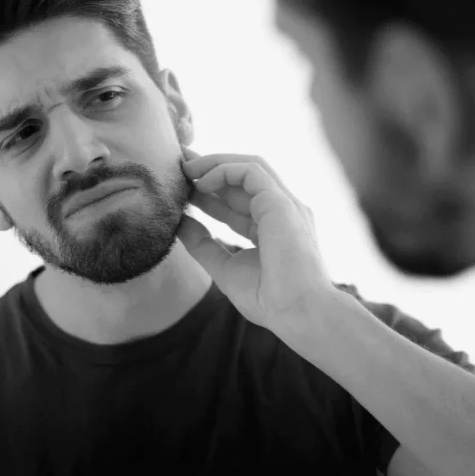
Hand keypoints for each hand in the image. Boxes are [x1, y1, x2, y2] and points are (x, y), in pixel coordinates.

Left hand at [177, 148, 332, 328]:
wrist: (297, 313)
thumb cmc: (268, 299)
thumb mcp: (225, 268)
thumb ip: (203, 245)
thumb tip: (179, 223)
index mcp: (271, 227)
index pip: (237, 200)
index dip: (209, 190)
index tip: (180, 186)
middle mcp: (280, 210)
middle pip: (242, 178)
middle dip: (209, 167)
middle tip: (178, 162)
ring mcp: (284, 204)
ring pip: (250, 166)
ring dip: (215, 163)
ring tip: (186, 168)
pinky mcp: (281, 202)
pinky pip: (252, 170)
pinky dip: (225, 170)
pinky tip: (202, 183)